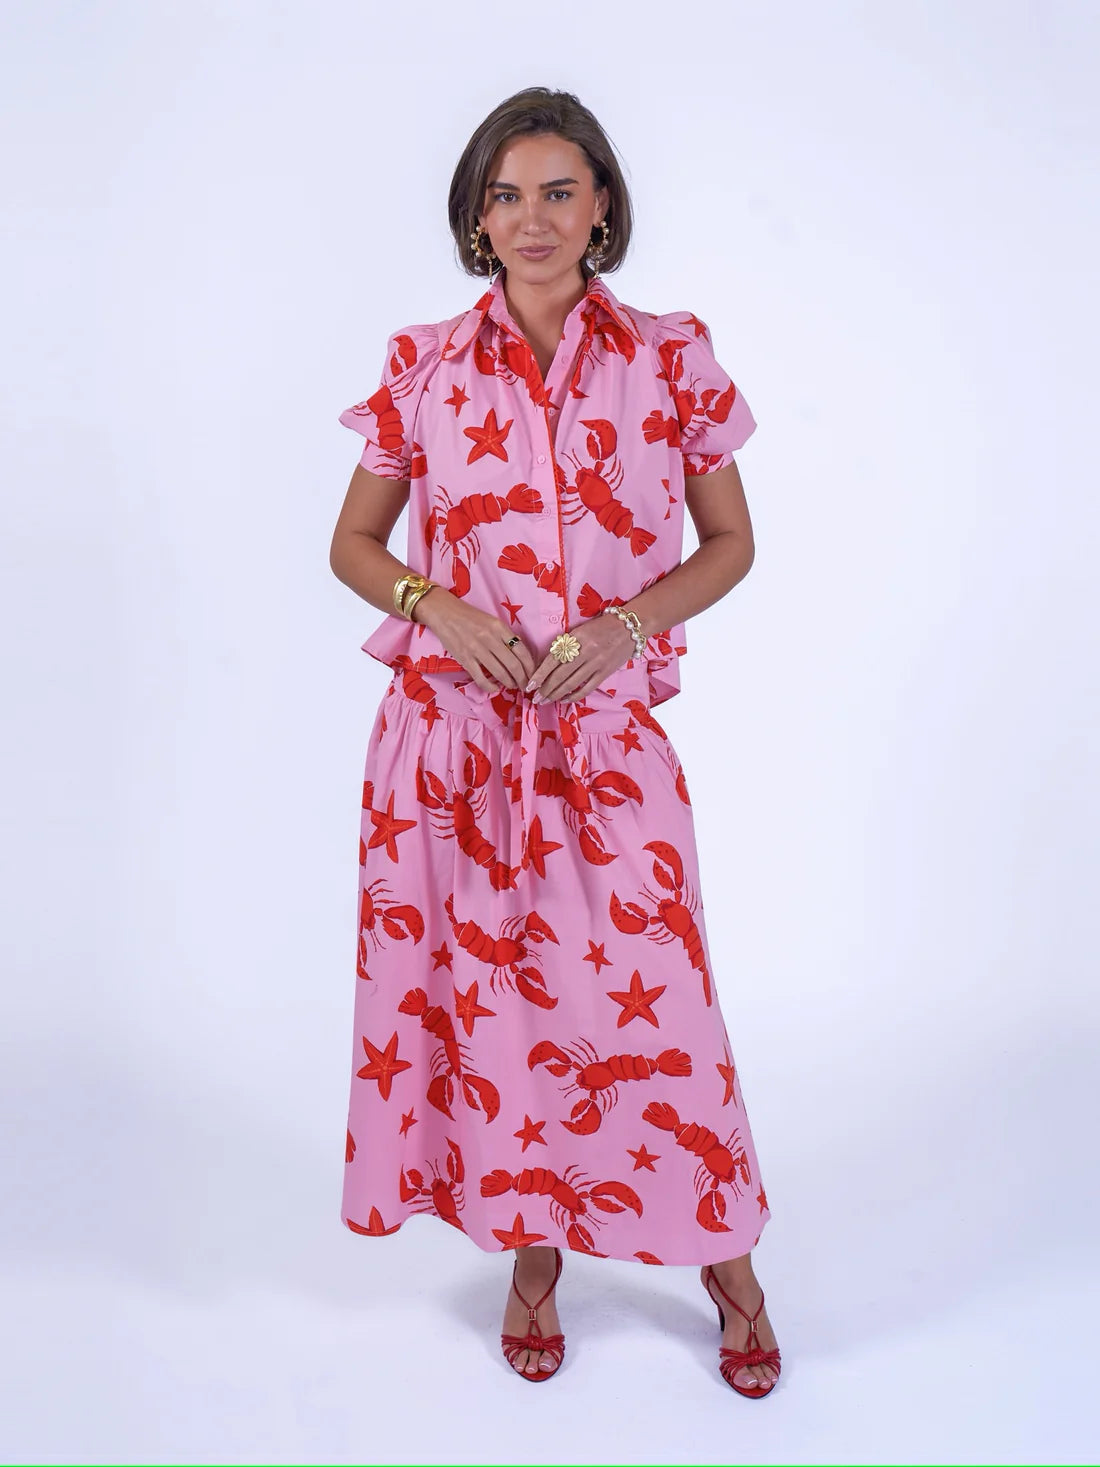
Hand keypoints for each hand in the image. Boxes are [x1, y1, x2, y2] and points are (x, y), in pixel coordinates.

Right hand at [413, 587, 534, 692]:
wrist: (443, 613)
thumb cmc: (468, 616)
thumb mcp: (491, 620)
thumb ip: (504, 635)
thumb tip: (518, 653)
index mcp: (499, 627)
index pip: (522, 650)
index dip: (530, 666)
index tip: (533, 674)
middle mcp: (490, 638)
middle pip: (514, 665)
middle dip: (523, 679)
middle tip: (526, 685)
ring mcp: (477, 650)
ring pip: (500, 673)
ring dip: (510, 683)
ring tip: (513, 686)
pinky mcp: (465, 659)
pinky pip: (481, 678)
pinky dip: (491, 687)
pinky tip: (495, 688)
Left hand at [527, 611, 637, 702]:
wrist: (630, 627)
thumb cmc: (602, 626)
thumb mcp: (581, 630)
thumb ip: (566, 645)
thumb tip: (548, 664)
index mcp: (576, 638)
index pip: (552, 659)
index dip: (540, 674)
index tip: (530, 685)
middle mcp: (585, 651)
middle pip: (560, 675)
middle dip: (545, 689)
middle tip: (536, 698)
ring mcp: (596, 663)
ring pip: (571, 683)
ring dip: (556, 694)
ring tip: (546, 700)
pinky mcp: (605, 672)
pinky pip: (586, 688)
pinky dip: (574, 696)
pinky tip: (564, 700)